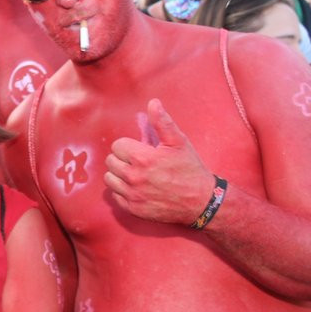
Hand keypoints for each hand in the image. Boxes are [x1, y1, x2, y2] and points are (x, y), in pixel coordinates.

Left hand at [104, 99, 213, 224]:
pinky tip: (136, 187)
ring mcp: (132, 195)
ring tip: (134, 173)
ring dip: (118, 174)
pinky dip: (122, 191)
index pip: (117, 146)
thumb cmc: (189, 169)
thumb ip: (162, 122)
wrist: (201, 201)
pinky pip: (115, 196)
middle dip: (123, 158)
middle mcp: (134, 177)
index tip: (140, 150)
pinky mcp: (133, 209)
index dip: (129, 146)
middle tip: (138, 161)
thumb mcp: (179, 142)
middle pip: (111, 161)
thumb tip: (153, 103)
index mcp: (142, 158)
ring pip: (109, 179)